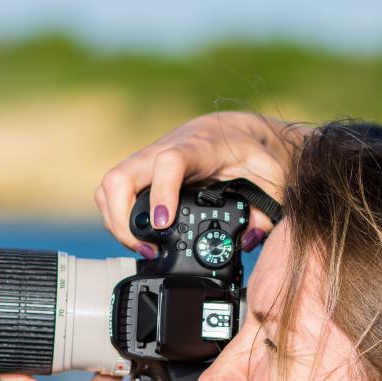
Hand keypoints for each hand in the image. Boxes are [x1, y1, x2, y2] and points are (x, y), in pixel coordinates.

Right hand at [95, 111, 306, 257]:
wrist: (235, 130)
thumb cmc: (251, 152)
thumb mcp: (271, 178)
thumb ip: (266, 210)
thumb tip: (248, 239)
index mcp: (197, 148)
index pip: (168, 163)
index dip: (160, 192)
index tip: (163, 223)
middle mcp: (163, 150)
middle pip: (121, 176)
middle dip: (122, 219)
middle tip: (147, 249)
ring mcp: (146, 161)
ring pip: (110, 186)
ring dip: (115, 222)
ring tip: (142, 249)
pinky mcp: (140, 174)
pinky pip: (112, 193)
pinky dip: (116, 218)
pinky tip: (137, 238)